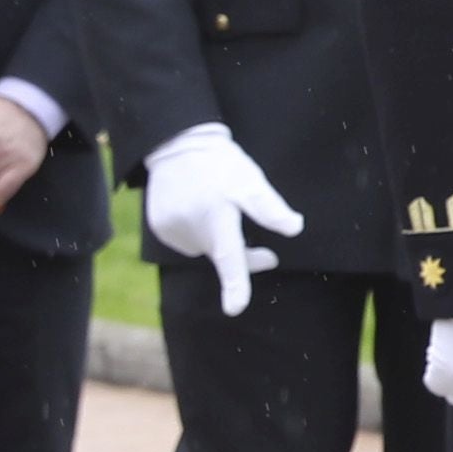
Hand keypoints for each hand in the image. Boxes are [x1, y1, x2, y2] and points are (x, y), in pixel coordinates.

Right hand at [139, 124, 300, 314]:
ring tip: (218, 209)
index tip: (235, 309)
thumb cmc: (220, 163)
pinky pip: (187, 242)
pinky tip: (200, 211)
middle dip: (245, 257)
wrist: (177, 142)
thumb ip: (269, 207)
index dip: (235, 284)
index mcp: (217, 215)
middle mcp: (189, 226)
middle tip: (268, 253)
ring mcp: (170, 229)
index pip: (229, 256)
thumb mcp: (250, 179)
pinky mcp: (158, 228)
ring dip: (218, 240)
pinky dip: (198, 234)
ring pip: (205, 250)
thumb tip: (295, 227)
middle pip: (222, 256)